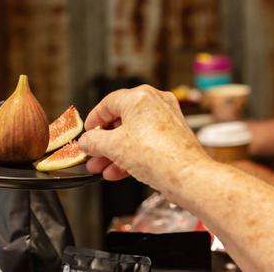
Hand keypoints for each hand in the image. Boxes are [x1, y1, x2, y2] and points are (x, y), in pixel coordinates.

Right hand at [78, 85, 210, 188]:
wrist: (187, 176)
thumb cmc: (157, 155)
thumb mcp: (113, 147)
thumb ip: (93, 141)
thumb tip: (86, 142)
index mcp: (140, 97)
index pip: (107, 103)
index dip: (93, 120)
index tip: (87, 132)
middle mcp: (155, 103)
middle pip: (120, 121)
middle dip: (103, 143)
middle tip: (92, 153)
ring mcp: (167, 119)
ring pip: (132, 134)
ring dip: (114, 152)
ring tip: (102, 167)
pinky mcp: (173, 136)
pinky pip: (145, 143)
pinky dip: (131, 155)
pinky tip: (118, 171)